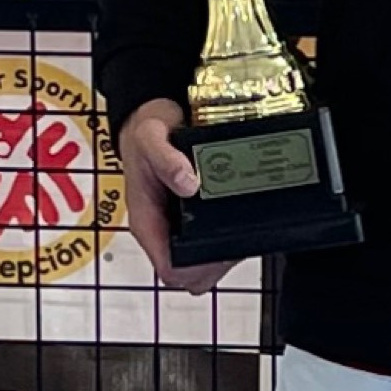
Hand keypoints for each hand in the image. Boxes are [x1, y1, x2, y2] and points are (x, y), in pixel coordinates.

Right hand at [117, 98, 240, 294]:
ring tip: (247, 226)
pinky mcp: (193, 212)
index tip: (220, 252)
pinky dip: (231, 231)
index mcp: (147, 222)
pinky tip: (245, 213)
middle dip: (218, 265)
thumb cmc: (142, 133)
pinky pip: (211, 234)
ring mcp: (178, 222)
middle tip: (241, 240)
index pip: (169, 269)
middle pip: (191, 272)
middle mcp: (164, 227)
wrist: (146, 118)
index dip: (196, 271)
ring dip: (226, 250)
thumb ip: (166, 159)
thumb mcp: (149, 138)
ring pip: (203, 257)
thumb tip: (188, 183)